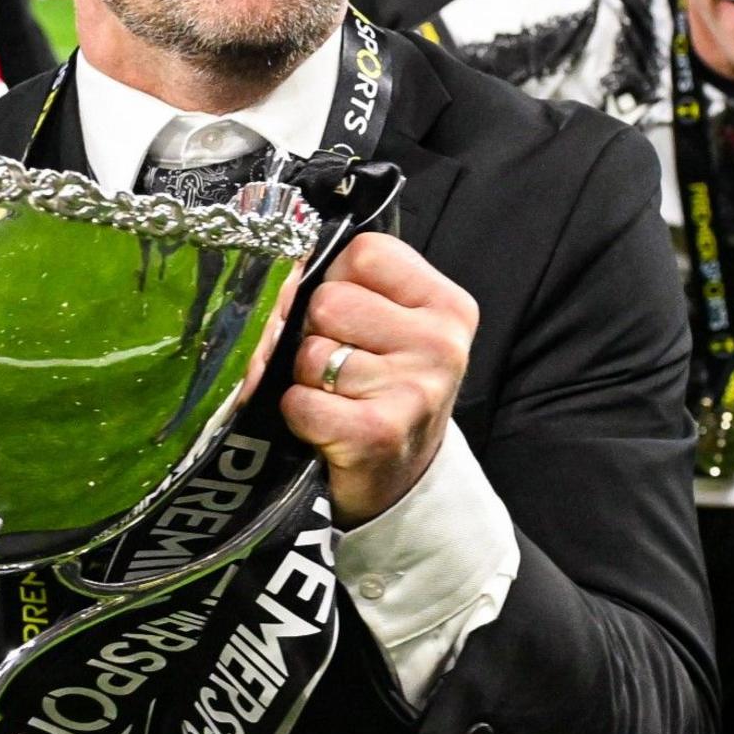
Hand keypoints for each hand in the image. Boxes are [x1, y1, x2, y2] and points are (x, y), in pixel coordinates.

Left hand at [280, 232, 476, 526]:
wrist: (404, 481)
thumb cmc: (389, 390)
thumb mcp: (400, 327)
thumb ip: (360, 285)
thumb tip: (286, 263)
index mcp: (447, 305)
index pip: (364, 253)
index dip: (340, 281)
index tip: (354, 319)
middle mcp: (440, 343)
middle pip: (329, 300)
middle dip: (320, 332)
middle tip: (344, 366)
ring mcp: (413, 389)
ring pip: (311, 352)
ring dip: (310, 377)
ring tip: (340, 396)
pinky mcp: (377, 433)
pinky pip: (301, 400)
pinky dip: (300, 414)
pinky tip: (327, 424)